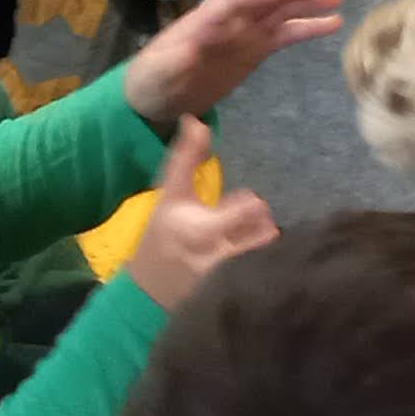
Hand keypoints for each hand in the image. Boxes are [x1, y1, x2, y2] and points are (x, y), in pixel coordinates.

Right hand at [119, 111, 279, 310]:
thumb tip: (196, 120)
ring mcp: (230, 280)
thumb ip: (185, 158)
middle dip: (263, 225)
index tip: (245, 201)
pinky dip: (264, 269)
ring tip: (254, 238)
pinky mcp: (235, 296)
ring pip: (266, 258)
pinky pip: (261, 278)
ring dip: (264, 245)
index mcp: (204, 229)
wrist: (148, 289)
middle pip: (265, 237)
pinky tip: (258, 263)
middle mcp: (221, 256)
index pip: (249, 211)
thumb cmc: (161, 233)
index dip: (251, 203)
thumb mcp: (169, 194)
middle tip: (255, 220)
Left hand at [123, 0, 344, 130]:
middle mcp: (229, 20)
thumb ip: (173, 62)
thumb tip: (189, 51)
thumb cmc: (151, 81)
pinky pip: (285, 35)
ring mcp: (245, 33)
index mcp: (205, 19)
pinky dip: (307, 28)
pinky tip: (332, 23)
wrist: (154, 98)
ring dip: (307, 3)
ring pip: (280, 12)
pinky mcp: (255, 49)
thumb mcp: (157, 73)